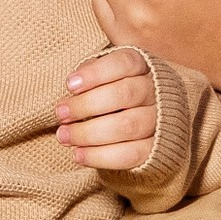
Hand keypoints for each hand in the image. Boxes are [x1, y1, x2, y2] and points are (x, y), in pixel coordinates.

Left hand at [55, 46, 156, 169]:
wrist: (146, 124)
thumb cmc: (116, 92)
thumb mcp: (106, 74)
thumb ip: (91, 71)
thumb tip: (73, 84)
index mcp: (144, 66)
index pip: (124, 63)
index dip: (96, 73)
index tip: (70, 85)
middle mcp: (156, 91)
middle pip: (124, 94)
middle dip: (87, 105)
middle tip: (60, 113)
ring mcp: (160, 121)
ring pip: (127, 126)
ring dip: (89, 133)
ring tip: (64, 136)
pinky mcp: (156, 150)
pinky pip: (130, 155)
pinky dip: (100, 156)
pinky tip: (78, 154)